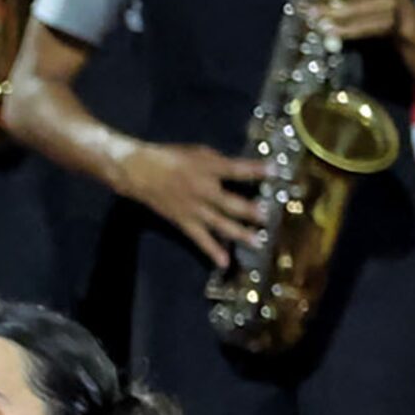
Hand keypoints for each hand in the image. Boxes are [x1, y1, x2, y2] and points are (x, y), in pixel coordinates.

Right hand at [117, 140, 268, 266]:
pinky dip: (211, 250)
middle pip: (230, 203)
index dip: (256, 170)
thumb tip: (236, 171)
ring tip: (257, 242)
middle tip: (268, 216)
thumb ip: (217, 162)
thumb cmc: (168, 157)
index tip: (276, 171)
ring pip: (219, 223)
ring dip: (239, 233)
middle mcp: (203, 190)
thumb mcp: (196, 152)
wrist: (138, 172)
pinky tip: (224, 262)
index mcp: (207, 169)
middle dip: (251, 210)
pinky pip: (199, 238)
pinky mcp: (183, 221)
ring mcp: (193, 209)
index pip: (236, 170)